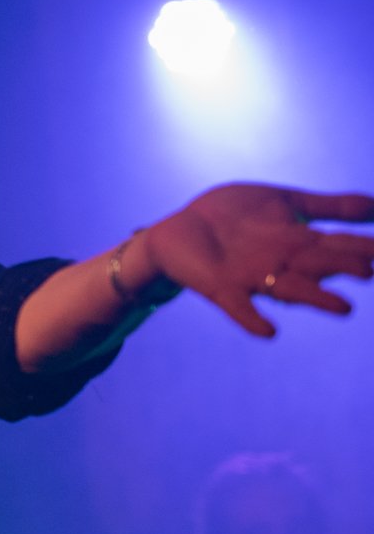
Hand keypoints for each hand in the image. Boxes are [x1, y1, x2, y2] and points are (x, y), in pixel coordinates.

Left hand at [141, 184, 373, 335]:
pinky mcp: (221, 286)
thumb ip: (329, 207)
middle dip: (344, 267)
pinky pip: (238, 307)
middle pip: (318, 264)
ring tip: (344, 308)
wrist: (178, 230)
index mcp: (299, 242)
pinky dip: (252, 319)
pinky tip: (269, 331)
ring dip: (315, 298)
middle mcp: (282, 263)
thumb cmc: (235, 217)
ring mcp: (252, 276)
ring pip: (289, 290)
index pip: (338, 243)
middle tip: (369, 270)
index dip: (364, 248)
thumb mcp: (284, 202)